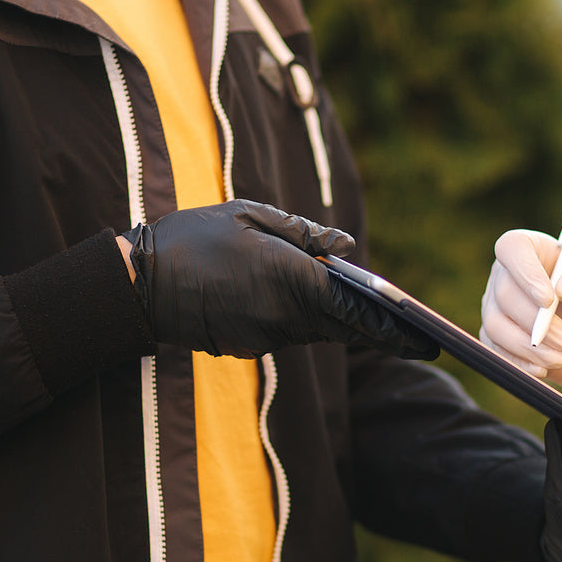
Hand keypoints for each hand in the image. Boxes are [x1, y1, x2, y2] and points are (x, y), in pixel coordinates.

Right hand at [129, 200, 437, 359]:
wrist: (140, 284)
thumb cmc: (193, 238)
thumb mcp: (249, 216)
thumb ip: (303, 233)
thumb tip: (347, 248)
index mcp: (289, 278)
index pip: (355, 308)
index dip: (391, 324)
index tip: (421, 336)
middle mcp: (284, 315)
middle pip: (344, 327)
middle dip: (380, 332)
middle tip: (417, 337)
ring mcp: (266, 335)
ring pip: (318, 330)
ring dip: (342, 322)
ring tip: (373, 314)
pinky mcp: (250, 345)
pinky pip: (291, 333)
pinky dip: (307, 320)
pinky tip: (310, 306)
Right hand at [481, 229, 561, 411]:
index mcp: (534, 249)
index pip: (513, 248)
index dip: (526, 274)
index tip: (549, 300)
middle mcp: (508, 274)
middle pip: (504, 293)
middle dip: (538, 324)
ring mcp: (497, 306)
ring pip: (496, 325)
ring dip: (531, 348)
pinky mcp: (496, 337)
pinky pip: (495, 351)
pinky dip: (520, 363)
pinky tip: (544, 369)